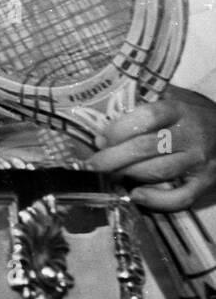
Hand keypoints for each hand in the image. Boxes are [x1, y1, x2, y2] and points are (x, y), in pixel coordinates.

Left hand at [87, 86, 215, 210]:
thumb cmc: (191, 115)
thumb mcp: (173, 98)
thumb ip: (143, 100)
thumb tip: (100, 111)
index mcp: (179, 110)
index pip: (146, 117)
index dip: (118, 129)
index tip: (100, 138)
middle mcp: (191, 135)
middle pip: (145, 148)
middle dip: (112, 158)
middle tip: (92, 164)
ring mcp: (200, 161)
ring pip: (158, 172)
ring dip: (128, 175)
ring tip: (109, 175)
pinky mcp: (206, 183)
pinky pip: (181, 198)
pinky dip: (156, 200)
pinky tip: (137, 195)